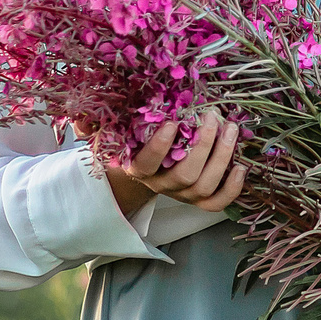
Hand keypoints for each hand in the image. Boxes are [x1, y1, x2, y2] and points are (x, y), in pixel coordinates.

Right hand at [104, 107, 245, 219]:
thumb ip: (97, 123)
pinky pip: (217, 203)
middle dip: (203, 145)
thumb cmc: (134, 141)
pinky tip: (241, 165)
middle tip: (213, 116)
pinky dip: (233, 188)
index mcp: (137, 168)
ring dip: (222, 158)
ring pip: (204, 187)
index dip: (160, 146)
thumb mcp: (116, 131)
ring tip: (231, 129)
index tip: (173, 122)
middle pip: (184, 176)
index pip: (147, 163)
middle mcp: (160, 186)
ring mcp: (181, 196)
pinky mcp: (198, 200)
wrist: (146, 166)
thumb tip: (79, 117)